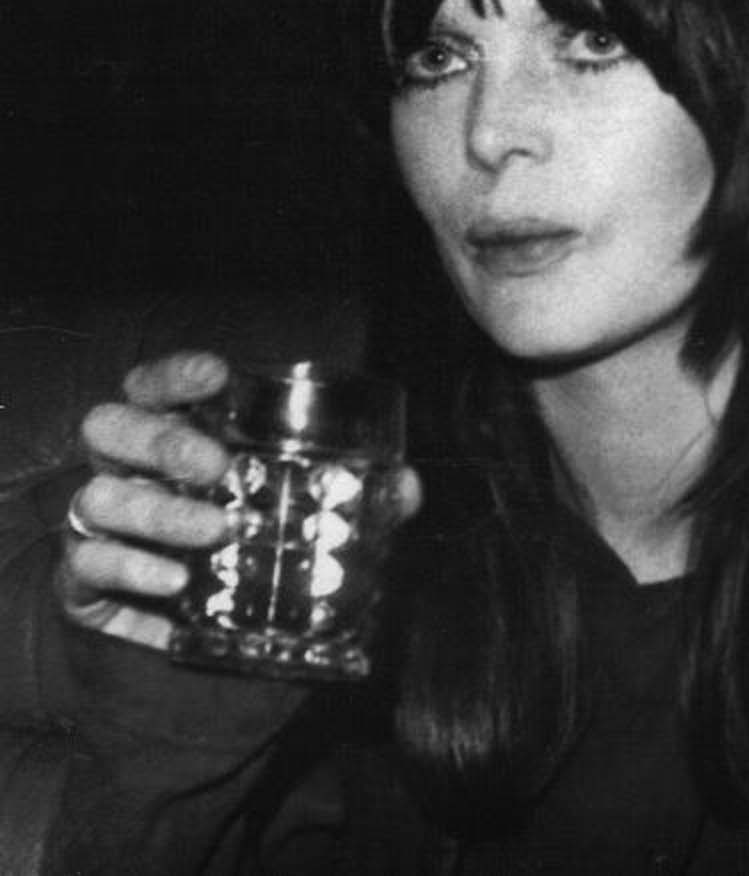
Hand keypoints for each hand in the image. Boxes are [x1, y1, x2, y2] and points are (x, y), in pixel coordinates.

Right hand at [56, 352, 422, 652]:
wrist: (179, 636)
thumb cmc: (235, 549)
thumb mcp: (290, 518)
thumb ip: (346, 496)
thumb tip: (407, 487)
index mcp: (167, 437)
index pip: (152, 386)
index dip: (176, 373)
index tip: (218, 374)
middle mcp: (123, 469)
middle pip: (108, 426)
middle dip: (161, 438)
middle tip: (216, 464)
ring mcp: (98, 523)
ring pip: (98, 495)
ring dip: (156, 510)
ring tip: (214, 530)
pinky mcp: (81, 581)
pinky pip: (86, 562)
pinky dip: (131, 568)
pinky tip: (175, 583)